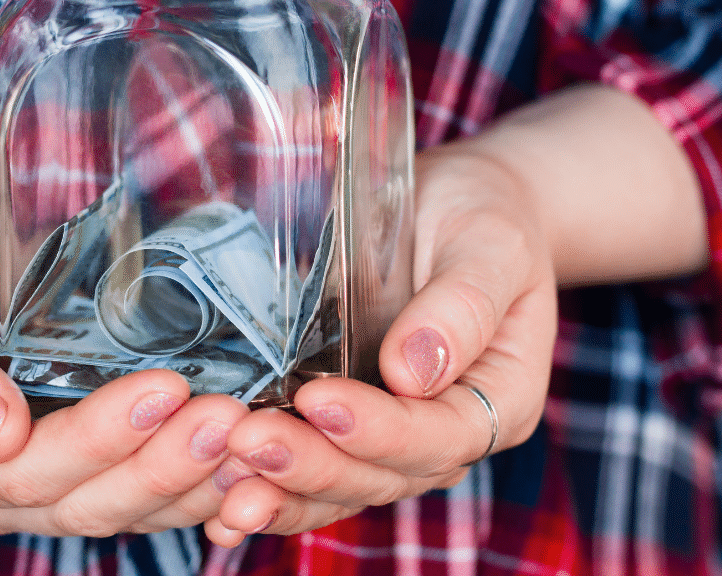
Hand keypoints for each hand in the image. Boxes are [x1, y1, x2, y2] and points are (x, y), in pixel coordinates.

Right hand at [0, 188, 248, 535]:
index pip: (24, 472)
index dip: (98, 441)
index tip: (163, 390)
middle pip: (83, 500)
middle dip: (160, 465)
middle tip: (226, 417)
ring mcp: (32, 483)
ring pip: (118, 506)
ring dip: (187, 480)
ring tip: (248, 435)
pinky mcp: (75, 462)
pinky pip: (134, 491)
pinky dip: (189, 481)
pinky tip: (240, 454)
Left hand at [204, 142, 556, 544]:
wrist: (457, 209)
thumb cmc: (484, 219)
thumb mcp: (489, 247)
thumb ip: (462, 307)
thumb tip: (412, 371)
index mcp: (498, 399)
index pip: (441, 436)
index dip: (380, 429)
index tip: (319, 401)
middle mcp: (447, 434)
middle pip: (382, 474)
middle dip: (313, 464)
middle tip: (249, 441)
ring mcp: (394, 437)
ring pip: (341, 487)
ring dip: (283, 491)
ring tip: (228, 491)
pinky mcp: (348, 428)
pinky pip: (314, 472)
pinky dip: (271, 491)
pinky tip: (222, 511)